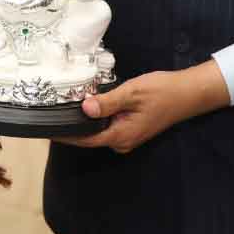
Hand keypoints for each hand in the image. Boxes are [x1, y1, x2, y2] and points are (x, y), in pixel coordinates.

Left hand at [57, 61, 230, 152]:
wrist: (187, 93)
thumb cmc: (161, 92)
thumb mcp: (132, 93)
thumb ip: (107, 102)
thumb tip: (84, 109)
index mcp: (121, 135)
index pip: (85, 140)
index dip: (64, 135)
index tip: (45, 129)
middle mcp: (123, 141)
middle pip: (89, 138)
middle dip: (70, 127)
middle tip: (48, 113)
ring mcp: (127, 136)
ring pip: (97, 132)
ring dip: (82, 123)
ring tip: (61, 109)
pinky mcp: (130, 129)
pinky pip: (106, 127)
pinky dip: (94, 119)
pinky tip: (85, 106)